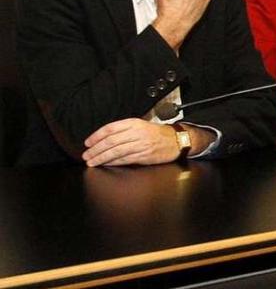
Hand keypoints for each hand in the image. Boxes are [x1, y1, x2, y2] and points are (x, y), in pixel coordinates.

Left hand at [82, 119, 213, 166]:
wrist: (176, 140)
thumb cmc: (157, 134)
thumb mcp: (141, 125)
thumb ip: (124, 130)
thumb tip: (104, 139)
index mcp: (134, 123)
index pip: (110, 128)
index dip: (96, 136)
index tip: (87, 143)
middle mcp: (137, 133)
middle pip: (110, 141)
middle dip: (96, 149)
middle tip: (86, 155)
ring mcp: (141, 145)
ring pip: (116, 151)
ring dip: (102, 158)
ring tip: (92, 162)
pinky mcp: (144, 156)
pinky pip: (125, 159)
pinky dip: (113, 162)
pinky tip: (106, 164)